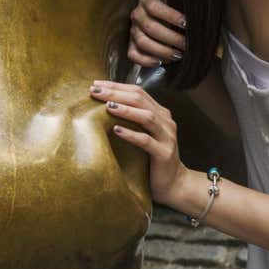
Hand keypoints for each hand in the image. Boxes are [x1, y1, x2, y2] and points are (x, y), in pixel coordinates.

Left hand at [91, 80, 198, 207]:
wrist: (173, 184)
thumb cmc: (152, 158)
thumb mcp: (143, 133)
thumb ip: (131, 119)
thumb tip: (103, 105)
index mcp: (160, 113)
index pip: (137, 92)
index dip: (116, 86)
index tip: (95, 85)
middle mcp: (165, 121)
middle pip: (140, 100)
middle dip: (116, 93)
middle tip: (95, 91)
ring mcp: (167, 137)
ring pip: (146, 117)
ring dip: (125, 110)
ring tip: (107, 107)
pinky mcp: (164, 154)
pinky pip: (146, 141)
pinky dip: (131, 134)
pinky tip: (116, 130)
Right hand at [126, 0, 187, 67]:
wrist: (162, 19)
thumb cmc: (174, 12)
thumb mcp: (177, 5)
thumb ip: (184, 9)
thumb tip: (197, 20)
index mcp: (146, 1)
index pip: (154, 7)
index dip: (170, 15)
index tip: (186, 23)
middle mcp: (137, 15)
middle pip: (150, 27)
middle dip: (171, 38)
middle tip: (187, 44)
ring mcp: (133, 31)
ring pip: (143, 42)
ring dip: (162, 51)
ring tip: (179, 55)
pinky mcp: (130, 45)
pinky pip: (133, 55)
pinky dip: (147, 61)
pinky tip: (162, 62)